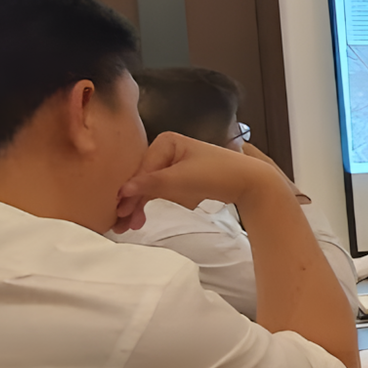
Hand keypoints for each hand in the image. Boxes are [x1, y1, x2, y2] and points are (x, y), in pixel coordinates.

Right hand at [113, 134, 292, 230]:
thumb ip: (151, 183)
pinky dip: (152, 204)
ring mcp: (174, 164)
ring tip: (129, 226)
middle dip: (132, 202)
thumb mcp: (180, 179)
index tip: (118, 211)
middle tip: (120, 225)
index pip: (141, 169)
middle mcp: (167, 150)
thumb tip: (124, 190)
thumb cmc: (217, 174)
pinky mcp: (182, 178)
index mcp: (166, 142)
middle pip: (143, 178)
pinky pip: (161, 191)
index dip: (129, 191)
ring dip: (139, 206)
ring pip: (150, 187)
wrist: (249, 181)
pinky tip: (140, 218)